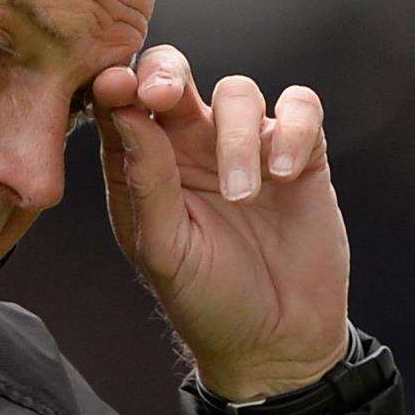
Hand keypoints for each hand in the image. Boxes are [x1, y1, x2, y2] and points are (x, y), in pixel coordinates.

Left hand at [91, 46, 349, 400]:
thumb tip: (124, 112)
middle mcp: (190, 146)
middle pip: (173, 74)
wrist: (275, 342)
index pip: (122, 104)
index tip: (115, 87)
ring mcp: (245, 147)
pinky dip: (292, 129)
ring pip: (238, 91)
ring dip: (236, 135)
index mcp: (145, 165)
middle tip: (164, 94)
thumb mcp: (164, 249)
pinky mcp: (300, 155)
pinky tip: (283, 174)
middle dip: (166, 72)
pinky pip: (300, 108)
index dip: (117, 85)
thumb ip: (145, 181)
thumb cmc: (206, 299)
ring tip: (242, 195)